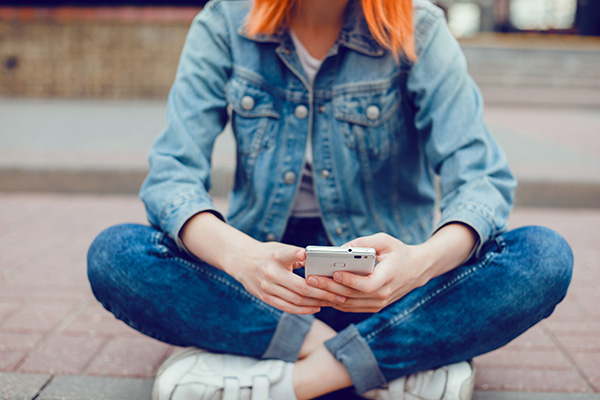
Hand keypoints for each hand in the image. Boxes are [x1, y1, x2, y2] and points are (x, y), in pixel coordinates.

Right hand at [180, 212, 343, 314]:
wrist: (241, 260)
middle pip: (301, 287)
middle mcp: (270, 273)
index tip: (305, 254)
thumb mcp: (280, 248)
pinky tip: (317, 307)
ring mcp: (266, 288)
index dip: (296, 255)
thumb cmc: (268, 253)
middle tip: (340, 294)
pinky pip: (288, 307)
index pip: (287, 255)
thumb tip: (322, 264)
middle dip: (323, 293)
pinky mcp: (265, 297)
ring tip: (333, 302)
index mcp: (275, 257)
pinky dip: (304, 309)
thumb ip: (298, 256)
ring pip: (296, 300)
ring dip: (317, 303)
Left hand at [306, 233, 431, 312]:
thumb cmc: (398, 251)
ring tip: (311, 286)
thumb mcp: (384, 240)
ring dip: (329, 296)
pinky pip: (351, 307)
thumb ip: (363, 242)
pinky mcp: (374, 306)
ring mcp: (379, 303)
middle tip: (311, 279)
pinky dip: (336, 301)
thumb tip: (340, 248)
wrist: (417, 269)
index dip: (350, 281)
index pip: (367, 285)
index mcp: (388, 277)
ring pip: (349, 304)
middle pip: (352, 295)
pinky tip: (321, 293)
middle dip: (329, 287)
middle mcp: (384, 294)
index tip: (334, 273)